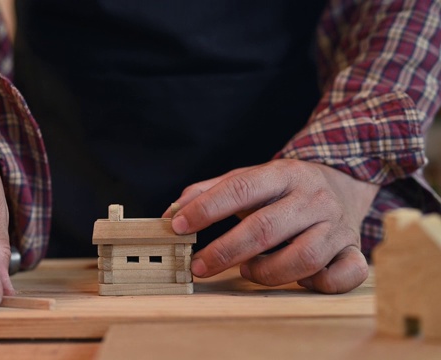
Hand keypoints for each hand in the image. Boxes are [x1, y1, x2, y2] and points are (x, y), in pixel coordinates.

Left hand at [170, 159, 378, 293]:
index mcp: (283, 174)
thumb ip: (211, 190)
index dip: (207, 209)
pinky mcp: (353, 249)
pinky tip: (297, 280)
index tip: (179, 227)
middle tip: (199, 266)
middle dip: (225, 251)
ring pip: (304, 257)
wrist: (343, 181)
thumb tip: (172, 211)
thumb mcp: (250, 177)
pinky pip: (345, 274)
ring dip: (268, 272)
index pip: (240, 189)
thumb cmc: (284, 187)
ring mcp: (337, 225)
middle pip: (266, 228)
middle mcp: (313, 197)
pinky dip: (319, 284)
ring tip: (247, 271)